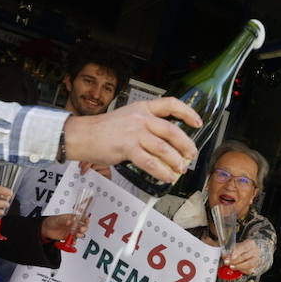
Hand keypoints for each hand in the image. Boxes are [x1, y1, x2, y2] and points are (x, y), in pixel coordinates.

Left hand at [40, 213, 85, 241]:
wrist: (46, 229)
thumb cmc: (52, 221)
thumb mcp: (58, 219)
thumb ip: (64, 221)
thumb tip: (70, 221)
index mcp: (72, 218)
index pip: (82, 219)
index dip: (85, 220)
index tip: (87, 221)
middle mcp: (73, 225)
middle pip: (82, 227)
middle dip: (83, 228)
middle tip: (81, 229)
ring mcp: (71, 232)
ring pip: (79, 234)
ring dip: (79, 235)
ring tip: (77, 235)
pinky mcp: (68, 238)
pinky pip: (73, 240)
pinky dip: (73, 242)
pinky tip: (72, 242)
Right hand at [62, 98, 200, 184]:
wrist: (83, 135)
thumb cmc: (104, 130)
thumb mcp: (128, 118)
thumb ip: (146, 126)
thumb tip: (166, 143)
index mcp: (142, 107)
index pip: (171, 104)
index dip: (187, 113)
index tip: (197, 122)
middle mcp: (140, 118)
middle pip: (172, 130)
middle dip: (186, 145)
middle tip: (191, 155)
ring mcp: (134, 133)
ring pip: (163, 148)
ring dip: (176, 161)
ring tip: (181, 169)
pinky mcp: (127, 148)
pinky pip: (150, 162)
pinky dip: (161, 171)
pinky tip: (166, 177)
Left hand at [223, 238, 260, 273]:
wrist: (251, 252)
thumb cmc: (243, 249)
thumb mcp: (236, 247)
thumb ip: (230, 251)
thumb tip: (225, 256)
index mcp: (250, 244)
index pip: (243, 247)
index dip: (236, 252)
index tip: (231, 257)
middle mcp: (255, 251)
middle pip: (245, 256)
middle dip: (234, 261)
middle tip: (227, 262)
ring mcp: (256, 259)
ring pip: (248, 264)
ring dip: (238, 266)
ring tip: (231, 267)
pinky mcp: (255, 266)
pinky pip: (249, 270)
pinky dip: (242, 270)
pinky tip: (237, 269)